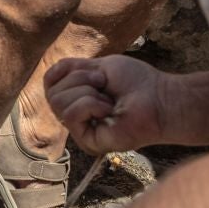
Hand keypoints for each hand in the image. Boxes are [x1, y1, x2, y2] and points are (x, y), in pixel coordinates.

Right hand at [45, 54, 166, 153]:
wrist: (159, 98)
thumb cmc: (137, 82)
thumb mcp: (99, 66)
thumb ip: (72, 69)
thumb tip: (49, 73)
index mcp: (78, 97)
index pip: (50, 82)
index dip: (67, 71)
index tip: (96, 73)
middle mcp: (76, 115)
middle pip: (52, 92)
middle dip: (80, 80)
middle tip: (104, 85)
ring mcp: (81, 129)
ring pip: (58, 102)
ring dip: (87, 92)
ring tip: (109, 99)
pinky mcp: (88, 141)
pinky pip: (70, 115)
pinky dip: (90, 105)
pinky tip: (109, 110)